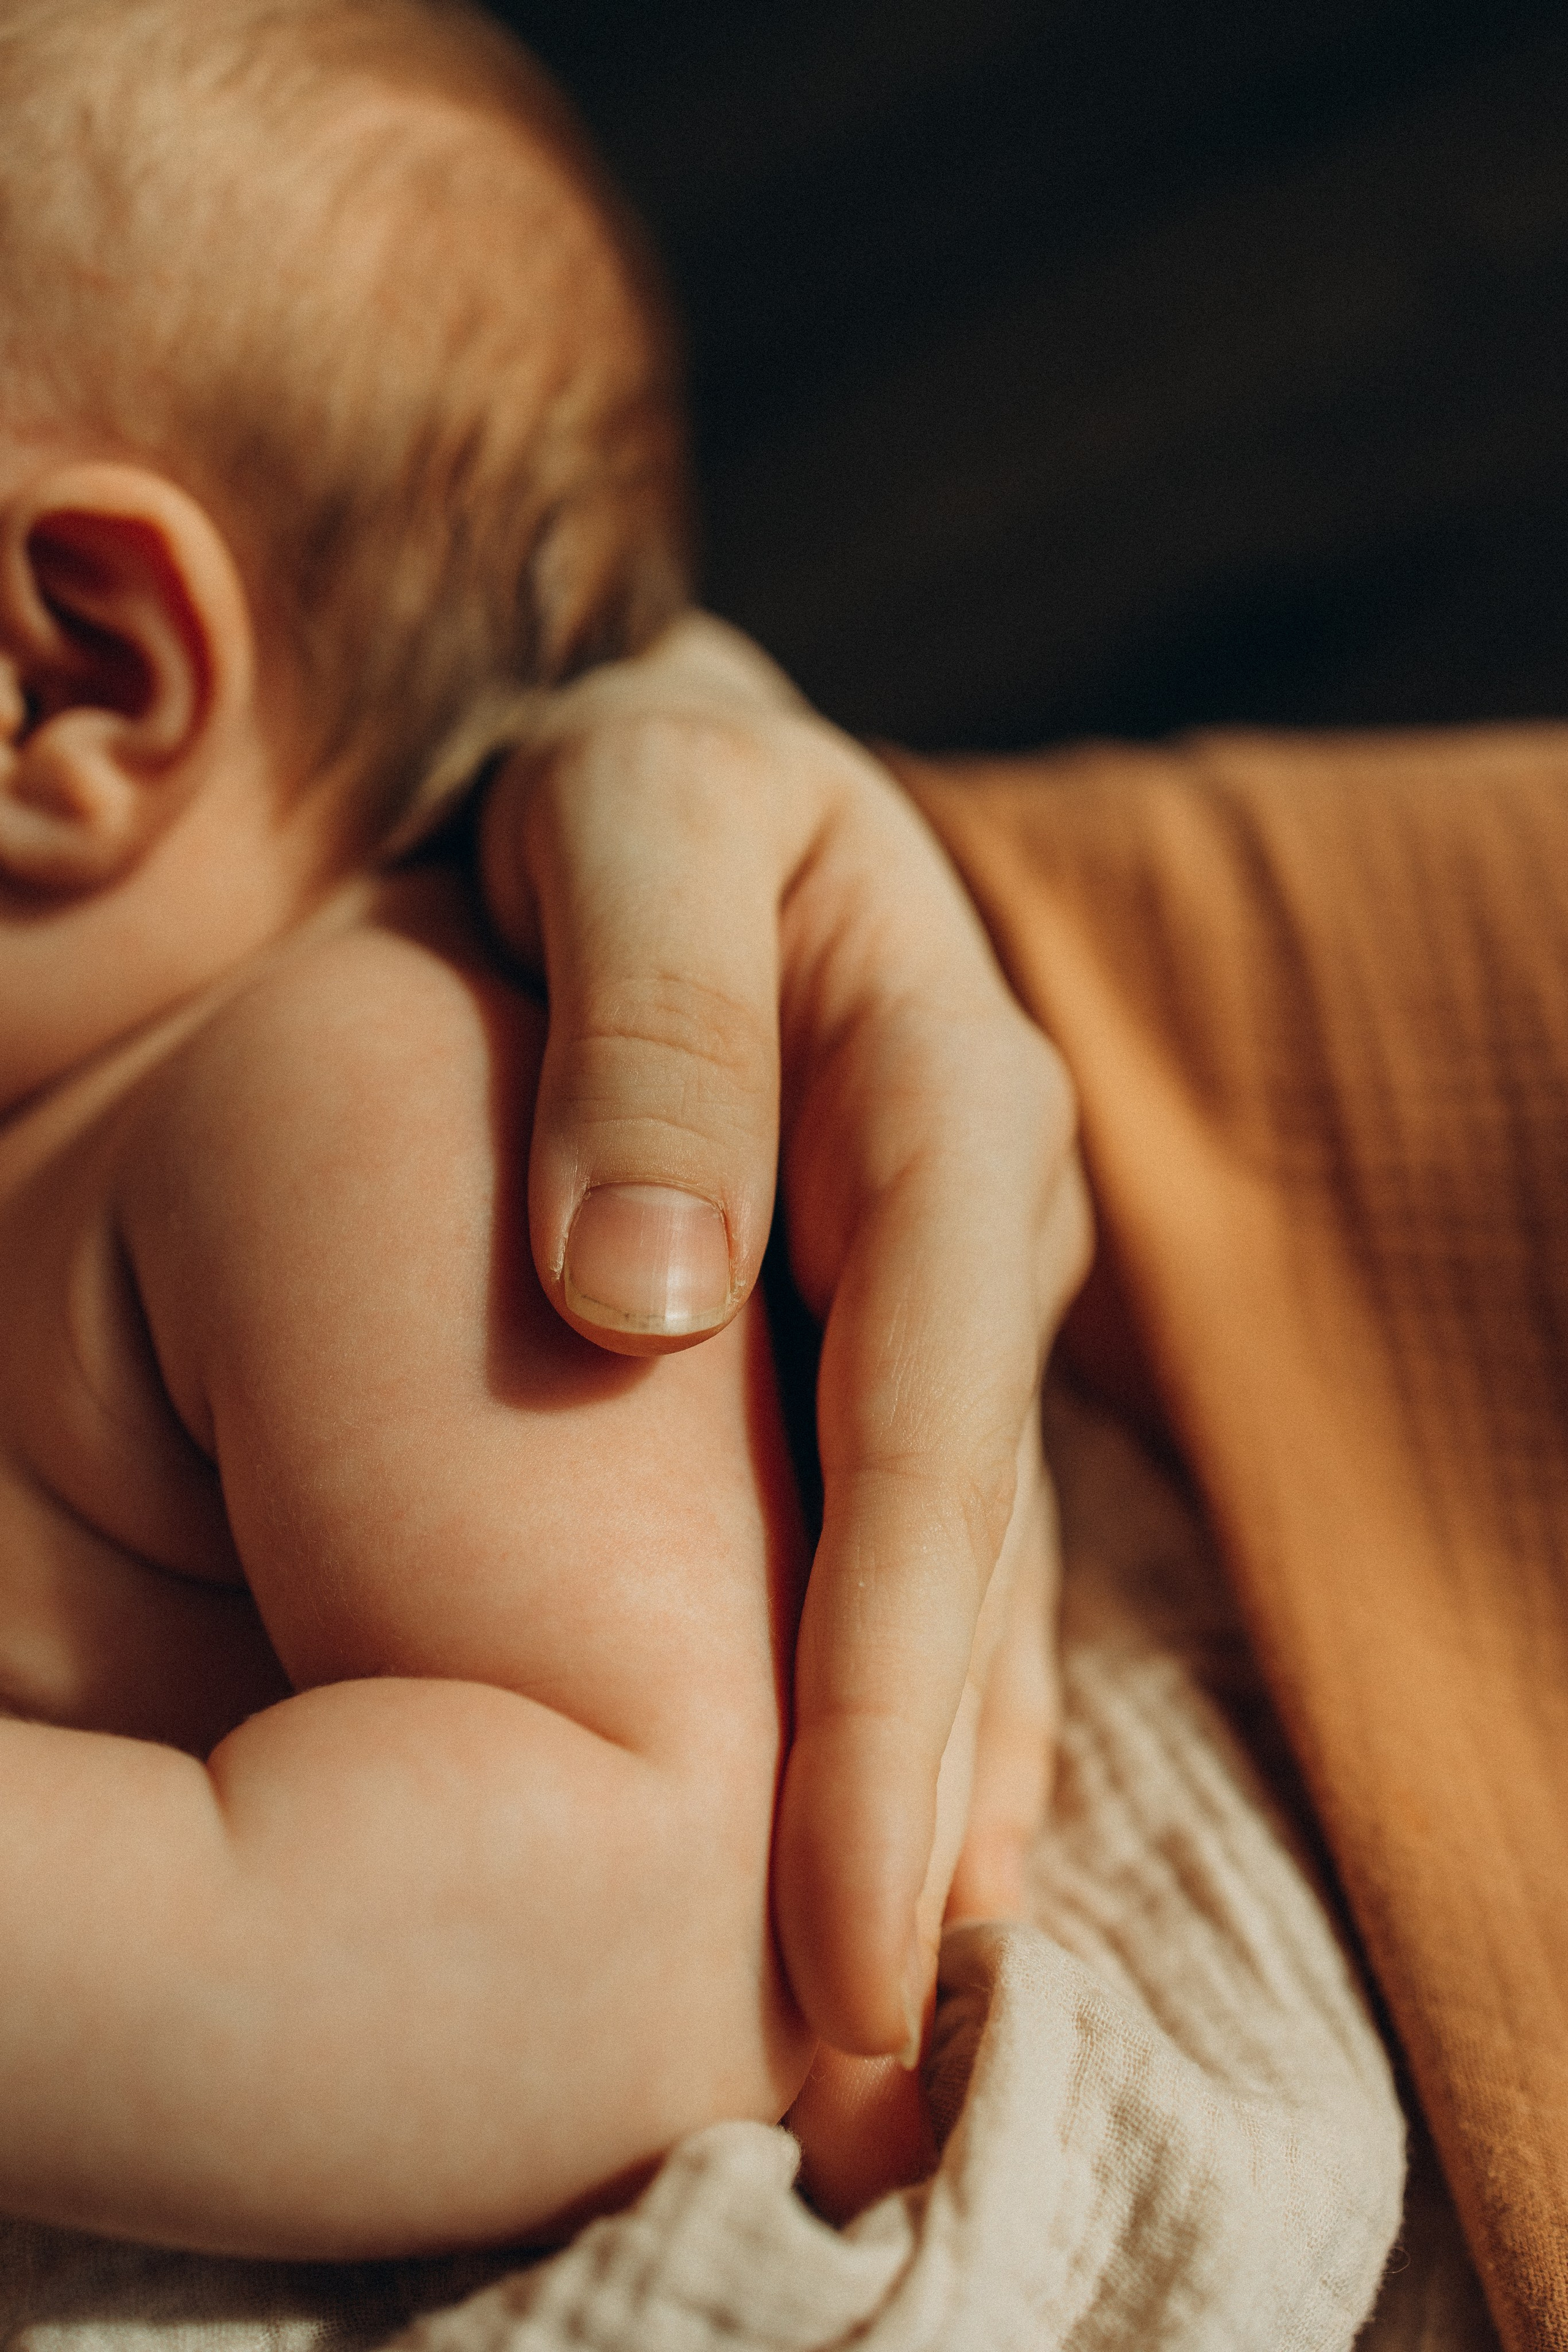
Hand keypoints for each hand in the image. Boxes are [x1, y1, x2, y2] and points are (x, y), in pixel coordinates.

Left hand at [480, 614, 1090, 2056]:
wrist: (668, 795)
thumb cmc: (619, 807)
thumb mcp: (626, 827)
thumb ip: (658, 1029)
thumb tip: (646, 1299)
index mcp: (943, 1089)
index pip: (927, 1427)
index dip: (884, 1674)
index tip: (830, 1913)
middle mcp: (992, 1215)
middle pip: (969, 1532)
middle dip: (917, 1785)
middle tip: (850, 2045)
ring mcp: (967, 1283)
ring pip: (976, 1558)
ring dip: (940, 1776)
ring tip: (893, 2004)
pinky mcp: (915, 1327)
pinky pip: (938, 1528)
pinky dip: (923, 1687)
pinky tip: (909, 1838)